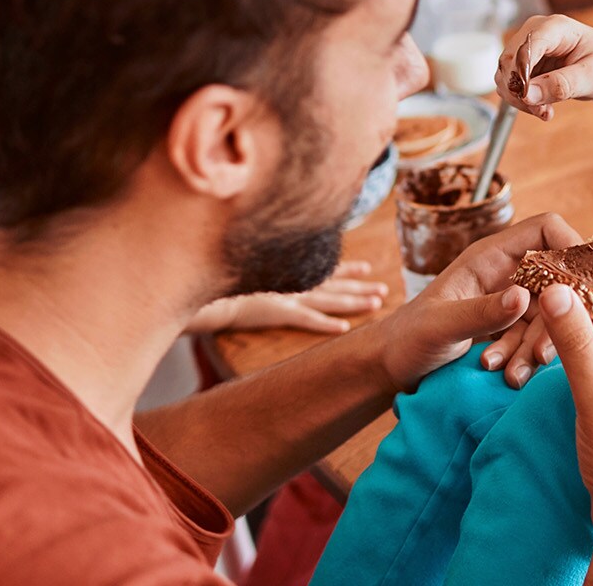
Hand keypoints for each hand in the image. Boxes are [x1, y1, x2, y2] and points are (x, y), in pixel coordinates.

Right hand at [185, 261, 389, 334]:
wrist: (208, 289)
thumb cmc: (225, 282)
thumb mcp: (252, 270)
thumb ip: (268, 266)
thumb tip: (277, 263)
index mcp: (289, 274)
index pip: (325, 270)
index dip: (347, 270)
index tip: (366, 268)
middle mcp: (294, 283)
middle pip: (335, 284)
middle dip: (361, 287)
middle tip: (384, 289)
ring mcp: (288, 296)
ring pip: (330, 299)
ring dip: (354, 301)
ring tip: (377, 303)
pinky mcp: (278, 311)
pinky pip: (308, 320)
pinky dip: (326, 324)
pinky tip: (344, 329)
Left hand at [373, 213, 584, 391]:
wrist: (392, 366)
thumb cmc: (408, 338)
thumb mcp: (441, 326)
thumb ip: (481, 313)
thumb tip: (523, 298)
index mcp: (490, 255)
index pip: (546, 230)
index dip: (570, 248)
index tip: (581, 288)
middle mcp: (506, 272)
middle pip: (556, 281)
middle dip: (554, 320)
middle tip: (541, 355)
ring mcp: (509, 300)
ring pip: (549, 316)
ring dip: (536, 347)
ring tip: (512, 374)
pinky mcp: (509, 328)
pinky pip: (535, 339)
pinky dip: (526, 359)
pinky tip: (507, 376)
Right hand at [493, 14, 592, 123]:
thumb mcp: (592, 77)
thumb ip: (561, 85)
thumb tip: (527, 94)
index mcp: (556, 27)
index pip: (526, 47)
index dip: (520, 73)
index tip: (527, 98)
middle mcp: (536, 32)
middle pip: (509, 62)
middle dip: (520, 92)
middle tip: (541, 112)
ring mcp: (528, 46)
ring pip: (506, 75)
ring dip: (520, 99)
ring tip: (546, 112)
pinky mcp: (524, 62)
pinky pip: (511, 84)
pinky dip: (522, 100)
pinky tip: (543, 107)